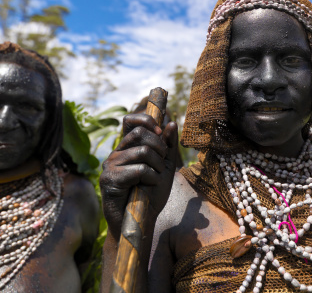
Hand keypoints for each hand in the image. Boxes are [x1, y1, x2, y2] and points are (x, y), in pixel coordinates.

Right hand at [100, 113, 177, 240]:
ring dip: (157, 166)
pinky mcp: (109, 179)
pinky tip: (148, 187)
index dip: (146, 120)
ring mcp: (110, 165)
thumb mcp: (164, 167)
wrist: (141, 221)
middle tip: (162, 163)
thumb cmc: (151, 194)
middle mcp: (117, 153)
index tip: (160, 132)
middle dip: (159, 146)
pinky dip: (151, 178)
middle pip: (139, 133)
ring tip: (155, 179)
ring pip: (142, 151)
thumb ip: (168, 146)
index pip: (130, 120)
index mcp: (128, 148)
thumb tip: (172, 123)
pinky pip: (139, 170)